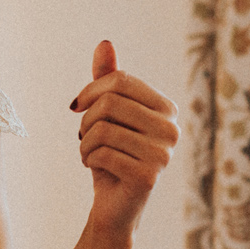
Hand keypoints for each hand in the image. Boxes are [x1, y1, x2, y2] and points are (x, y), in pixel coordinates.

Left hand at [71, 41, 177, 248]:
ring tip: (89, 153)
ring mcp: (163, 155)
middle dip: (86, 120)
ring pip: (102, 129)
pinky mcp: (148, 176)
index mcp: (167, 109)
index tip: (77, 106)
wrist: (114, 205)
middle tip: (83, 136)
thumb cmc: (111, 155)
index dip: (91, 90)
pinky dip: (87, 159)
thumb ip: (108, 79)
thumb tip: (105, 43)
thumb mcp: (108, 114)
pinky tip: (94, 168)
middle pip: (111, 103)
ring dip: (84, 142)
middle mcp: (172, 130)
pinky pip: (101, 153)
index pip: (121, 80)